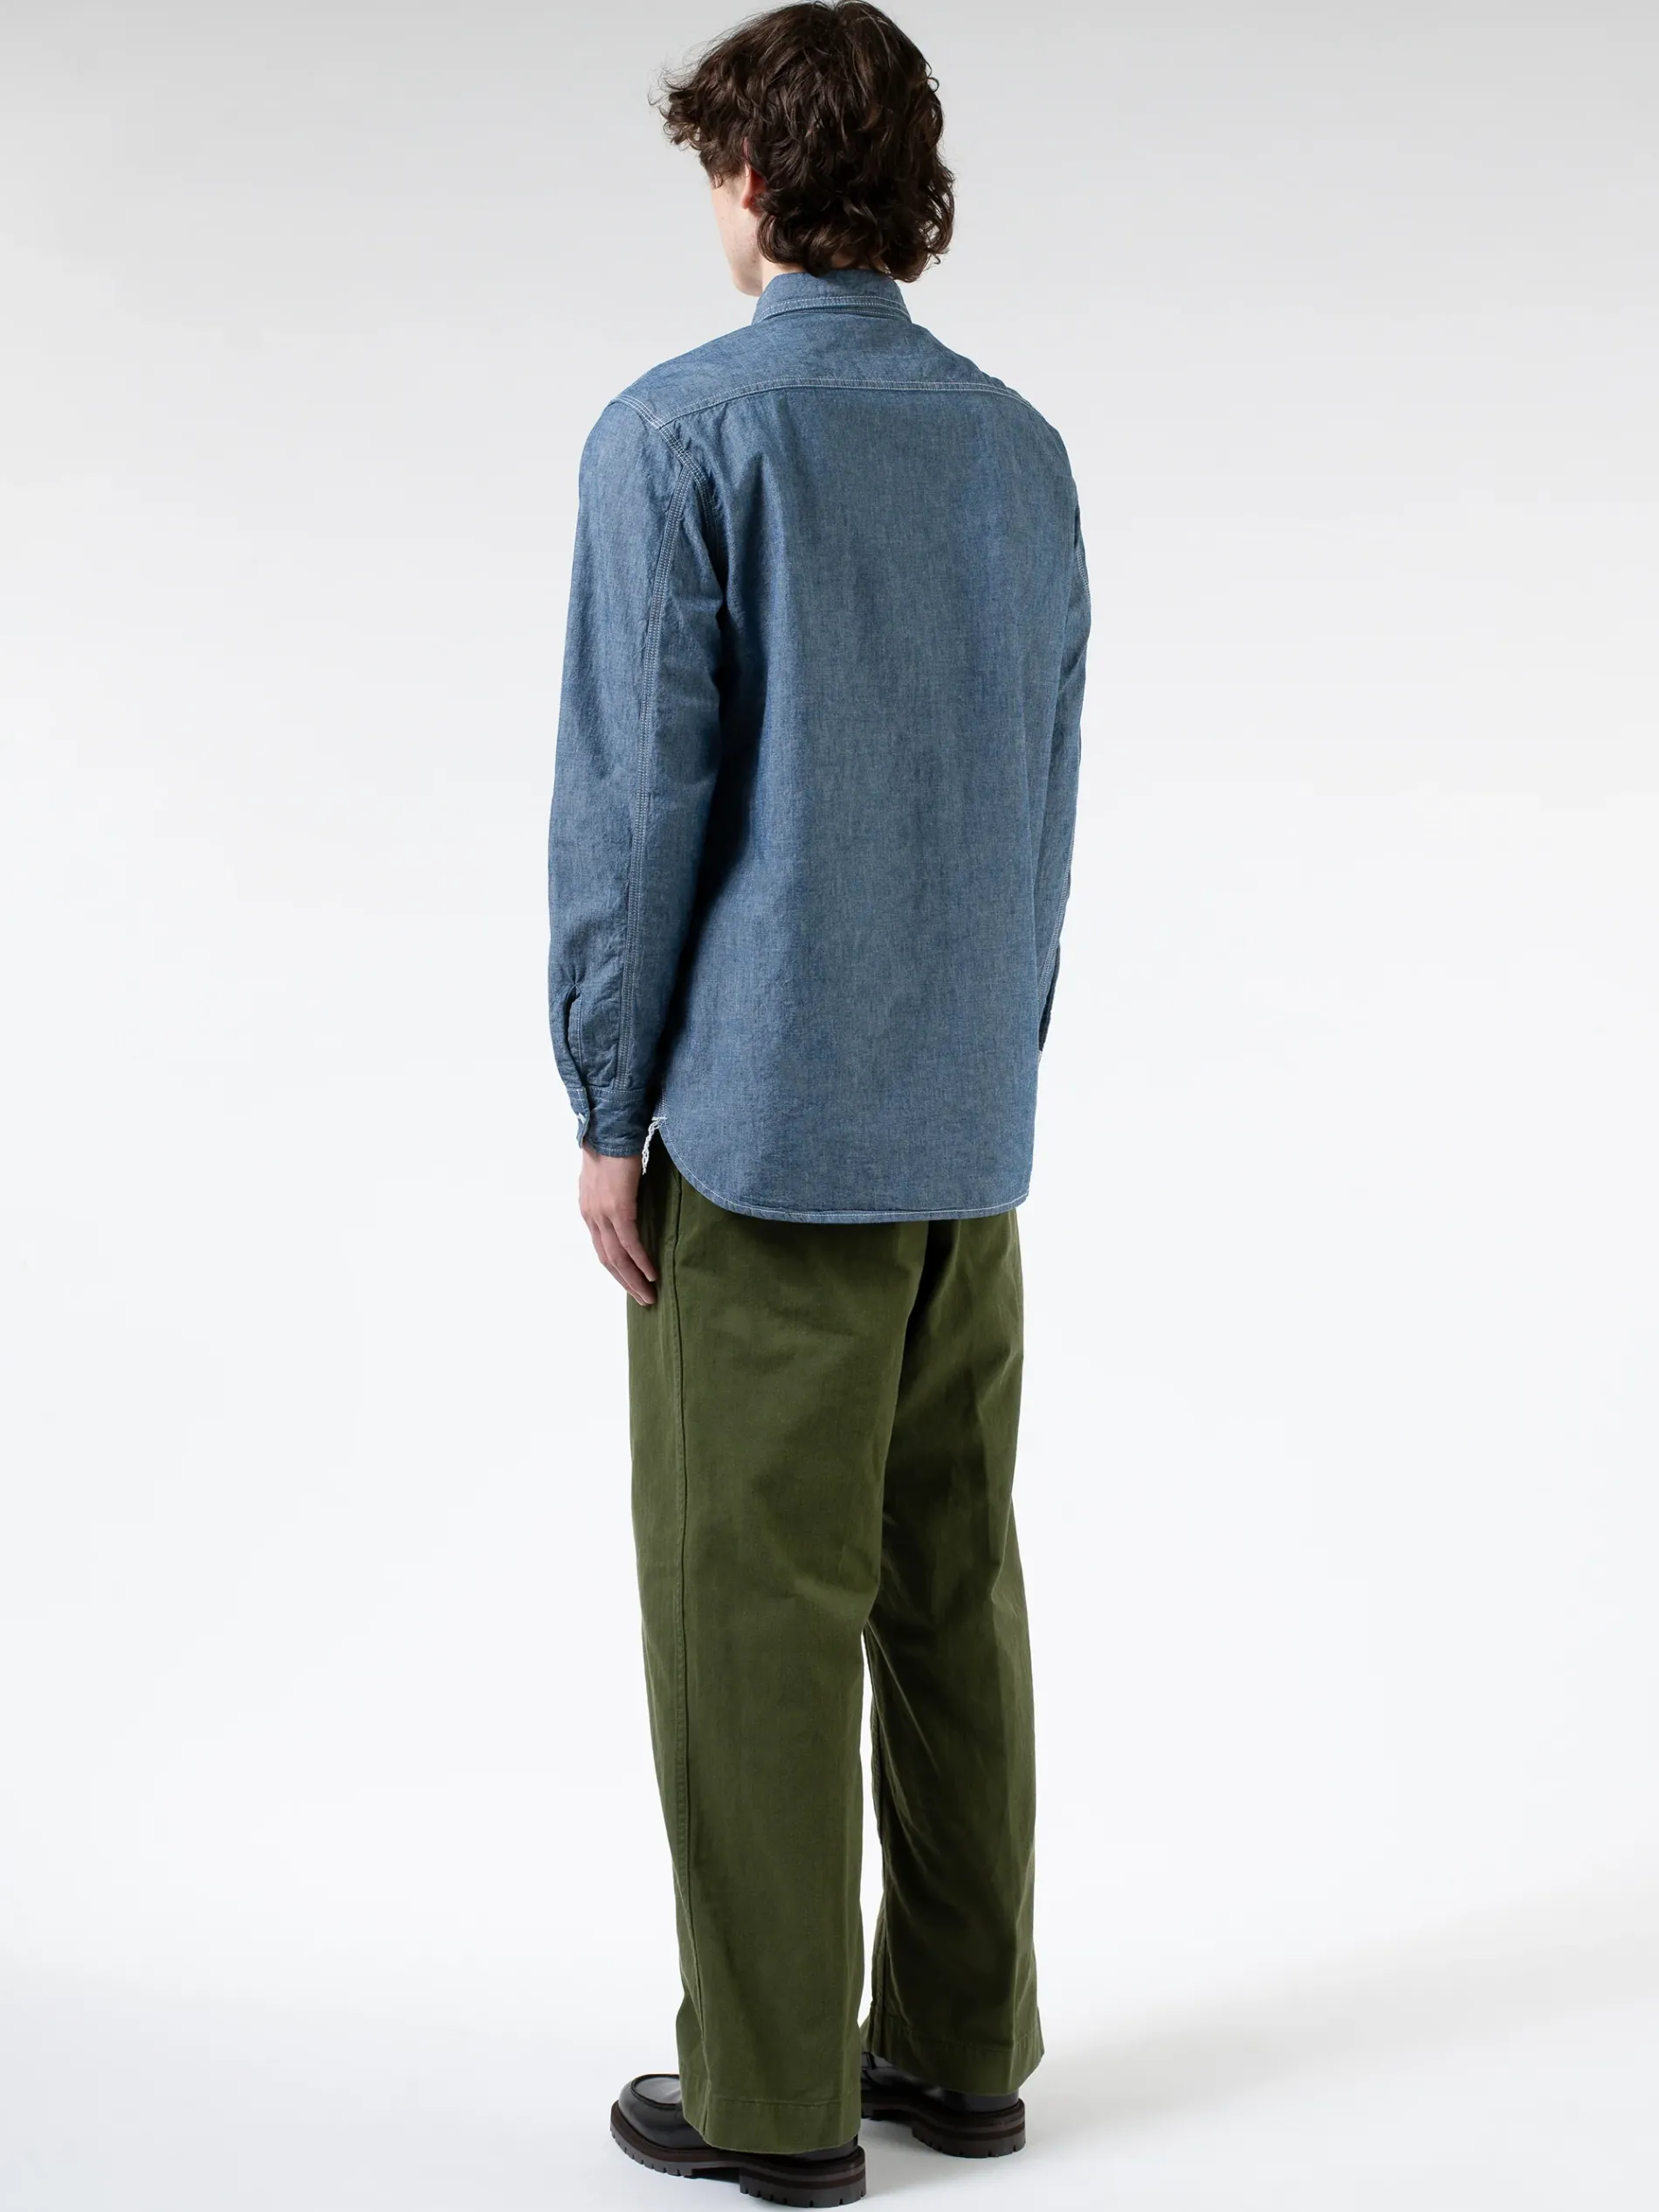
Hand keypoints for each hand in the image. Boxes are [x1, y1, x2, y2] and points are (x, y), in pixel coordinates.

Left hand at [578, 1144, 657, 1305]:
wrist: (610, 1125)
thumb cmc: (615, 1143)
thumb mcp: (611, 1175)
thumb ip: (616, 1193)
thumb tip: (632, 1201)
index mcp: (589, 1210)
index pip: (601, 1248)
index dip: (616, 1269)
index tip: (631, 1283)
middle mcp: (591, 1215)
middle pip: (607, 1259)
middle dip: (625, 1282)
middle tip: (643, 1299)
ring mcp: (603, 1213)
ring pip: (617, 1257)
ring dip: (634, 1279)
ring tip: (649, 1295)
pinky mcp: (618, 1208)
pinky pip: (630, 1242)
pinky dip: (641, 1261)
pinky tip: (652, 1274)